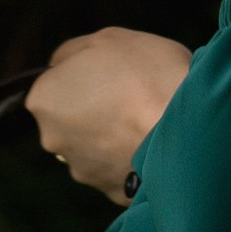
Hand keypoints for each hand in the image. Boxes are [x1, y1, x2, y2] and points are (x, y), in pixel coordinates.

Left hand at [27, 28, 192, 201]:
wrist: (186, 128)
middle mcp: (52, 139)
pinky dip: (132, 158)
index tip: (114, 72)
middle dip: (95, 107)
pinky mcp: (110, 191)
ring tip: (147, 120)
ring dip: (113, 134)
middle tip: (132, 96)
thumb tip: (62, 66)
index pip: (58, 81)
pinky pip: (119, 169)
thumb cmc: (148, 75)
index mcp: (44, 99)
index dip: (88, 72)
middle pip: (72, 117)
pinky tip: (152, 144)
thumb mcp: (107, 40)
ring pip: (95, 145)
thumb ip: (73, 53)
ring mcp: (81, 169)